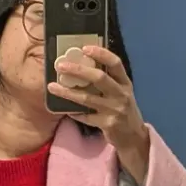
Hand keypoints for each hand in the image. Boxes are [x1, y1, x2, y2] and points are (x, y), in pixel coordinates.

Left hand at [48, 46, 149, 185]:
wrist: (133, 137)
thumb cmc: (123, 111)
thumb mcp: (122, 93)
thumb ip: (109, 81)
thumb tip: (85, 65)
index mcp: (125, 83)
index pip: (115, 63)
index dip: (101, 54)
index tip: (85, 48)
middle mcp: (121, 94)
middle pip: (99, 78)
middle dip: (78, 70)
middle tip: (60, 65)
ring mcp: (114, 110)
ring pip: (87, 99)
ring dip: (68, 93)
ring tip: (52, 87)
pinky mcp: (107, 124)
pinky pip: (86, 117)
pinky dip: (75, 113)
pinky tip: (65, 109)